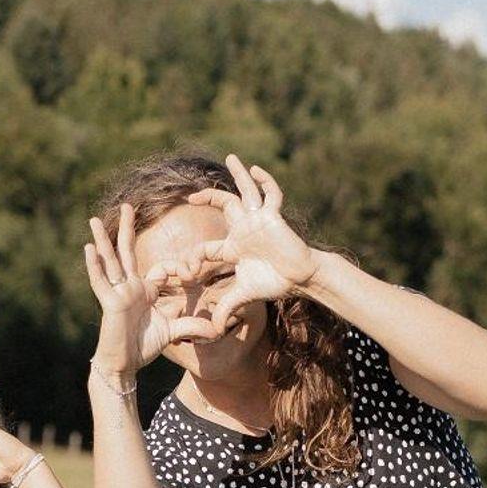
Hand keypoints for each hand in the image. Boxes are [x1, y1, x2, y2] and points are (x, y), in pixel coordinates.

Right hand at [84, 202, 213, 376]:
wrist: (123, 364)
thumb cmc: (143, 348)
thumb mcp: (172, 332)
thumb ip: (191, 326)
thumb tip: (216, 330)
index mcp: (145, 291)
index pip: (160, 269)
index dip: (177, 267)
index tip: (192, 272)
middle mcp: (130, 287)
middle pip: (127, 252)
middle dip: (128, 229)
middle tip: (128, 205)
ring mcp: (118, 293)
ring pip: (110, 261)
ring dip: (103, 240)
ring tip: (94, 220)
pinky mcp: (109, 302)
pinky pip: (100, 281)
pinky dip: (94, 265)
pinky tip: (88, 248)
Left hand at [149, 154, 318, 337]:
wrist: (301, 278)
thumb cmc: (275, 282)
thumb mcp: (245, 294)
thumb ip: (226, 307)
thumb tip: (212, 330)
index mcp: (233, 246)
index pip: (206, 247)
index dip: (192, 259)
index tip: (185, 274)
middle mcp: (244, 229)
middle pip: (224, 205)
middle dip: (207, 197)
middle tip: (191, 196)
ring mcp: (259, 220)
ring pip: (246, 191)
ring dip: (239, 174)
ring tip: (232, 157)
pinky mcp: (274, 216)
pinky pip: (271, 194)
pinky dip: (265, 181)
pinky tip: (256, 170)